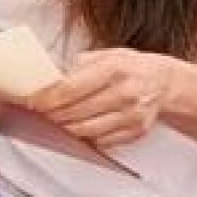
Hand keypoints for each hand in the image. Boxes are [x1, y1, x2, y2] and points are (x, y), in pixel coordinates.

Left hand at [27, 48, 178, 146]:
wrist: (164, 81)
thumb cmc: (130, 66)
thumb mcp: (105, 55)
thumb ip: (77, 66)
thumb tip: (49, 78)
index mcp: (113, 68)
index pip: (70, 88)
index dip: (47, 98)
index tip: (33, 101)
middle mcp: (124, 92)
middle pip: (75, 112)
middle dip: (53, 114)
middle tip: (41, 111)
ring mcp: (131, 115)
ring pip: (86, 130)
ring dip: (66, 128)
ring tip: (58, 120)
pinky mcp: (136, 131)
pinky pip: (102, 141)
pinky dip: (86, 136)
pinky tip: (80, 127)